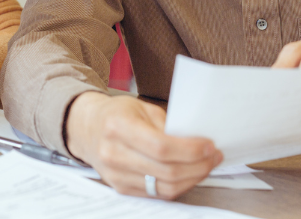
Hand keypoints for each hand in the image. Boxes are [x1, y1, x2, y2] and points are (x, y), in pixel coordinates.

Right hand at [65, 92, 221, 198]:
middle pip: (166, 170)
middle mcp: (113, 153)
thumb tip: (197, 141)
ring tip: (205, 166)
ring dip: (192, 178)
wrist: (87, 128)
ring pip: (164, 187)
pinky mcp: (121, 188)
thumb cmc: (117, 114)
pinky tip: (189, 174)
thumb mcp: (140, 107)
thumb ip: (166, 124)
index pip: (161, 146)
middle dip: (198, 165)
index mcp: (118, 126)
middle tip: (214, 156)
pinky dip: (178, 185)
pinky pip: (157, 194)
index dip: (190, 149)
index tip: (209, 145)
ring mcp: (116, 175)